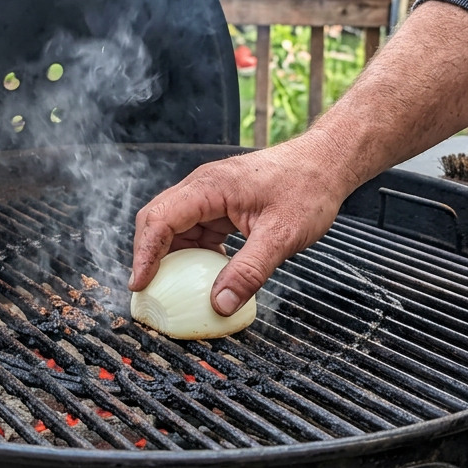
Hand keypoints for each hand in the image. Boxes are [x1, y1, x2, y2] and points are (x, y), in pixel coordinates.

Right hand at [129, 135, 353, 315]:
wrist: (327, 164)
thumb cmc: (308, 188)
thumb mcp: (281, 235)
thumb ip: (249, 271)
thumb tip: (219, 303)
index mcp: (209, 187)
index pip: (160, 219)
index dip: (144, 254)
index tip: (140, 285)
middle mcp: (202, 187)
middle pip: (158, 221)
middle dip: (149, 256)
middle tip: (149, 293)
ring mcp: (211, 196)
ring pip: (176, 228)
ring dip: (172, 258)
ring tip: (172, 291)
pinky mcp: (222, 205)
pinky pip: (196, 231)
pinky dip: (194, 255)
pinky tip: (205, 276)